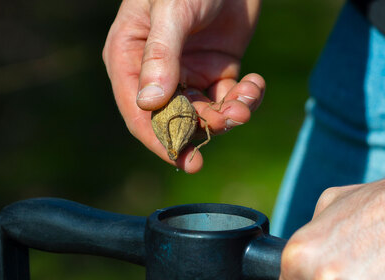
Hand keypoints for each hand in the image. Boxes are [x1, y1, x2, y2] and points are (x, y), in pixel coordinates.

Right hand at [103, 0, 264, 171]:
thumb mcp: (172, 11)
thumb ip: (161, 55)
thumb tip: (149, 104)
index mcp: (129, 59)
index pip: (139, 114)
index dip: (161, 140)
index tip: (185, 160)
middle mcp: (156, 73)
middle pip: (174, 121)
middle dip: (203, 128)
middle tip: (229, 122)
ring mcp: (188, 74)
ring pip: (205, 115)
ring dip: (228, 114)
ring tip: (246, 100)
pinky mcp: (217, 72)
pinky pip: (229, 100)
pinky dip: (245, 99)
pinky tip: (255, 82)